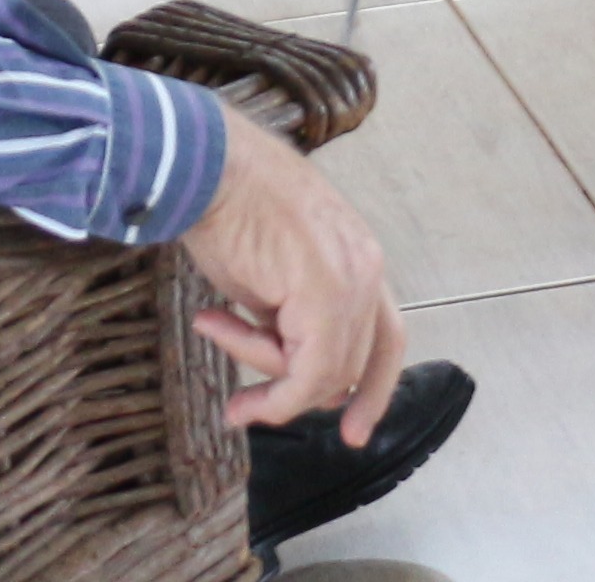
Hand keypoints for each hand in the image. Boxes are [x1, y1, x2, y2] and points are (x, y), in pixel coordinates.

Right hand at [178, 107, 410, 444]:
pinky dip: (274, 399)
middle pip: (351, 363)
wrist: (207, 166)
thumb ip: (293, 319)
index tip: (353, 428)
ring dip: (269, 385)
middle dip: (294, 392)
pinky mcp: (324, 297)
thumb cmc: (228, 205)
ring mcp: (351, 282)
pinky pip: (306, 374)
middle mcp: (367, 268)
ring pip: (326, 374)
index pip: (386, 337)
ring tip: (214, 350)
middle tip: (243, 408)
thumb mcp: (272, 274)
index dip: (373, 388)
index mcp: (360, 256)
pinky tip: (240, 396)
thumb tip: (294, 373)